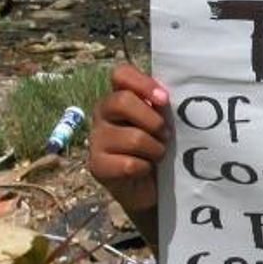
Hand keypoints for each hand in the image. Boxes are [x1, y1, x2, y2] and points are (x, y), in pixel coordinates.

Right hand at [88, 64, 168, 236]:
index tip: (164, 99)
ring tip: (157, 155)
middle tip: (166, 135)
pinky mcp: (96, 165)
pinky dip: (145, 168)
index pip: (121, 74)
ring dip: (155, 150)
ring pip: (133, 138)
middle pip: (122, 101)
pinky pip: (130, 164)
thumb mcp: (163, 123)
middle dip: (153, 121)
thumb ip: (161, 107)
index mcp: (120, 97)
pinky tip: (144, 170)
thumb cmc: (158, 149)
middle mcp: (102, 113)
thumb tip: (166, 97)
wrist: (149, 189)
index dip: (143, 83)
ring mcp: (96, 139)